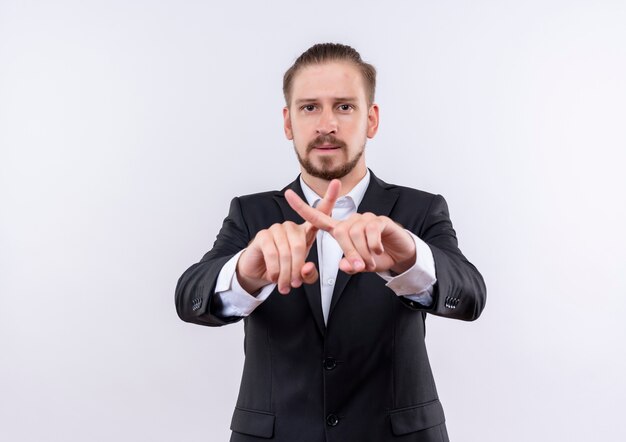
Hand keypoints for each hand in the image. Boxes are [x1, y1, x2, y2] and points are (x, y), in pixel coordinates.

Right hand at [236, 180, 341, 294]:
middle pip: (300, 246)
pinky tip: (274, 277)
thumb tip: (307, 267)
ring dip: (286, 273)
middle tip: (295, 285)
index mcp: (305, 233)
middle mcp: (292, 227)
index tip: (336, 182)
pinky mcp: (263, 235)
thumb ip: (308, 274)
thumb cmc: (283, 269)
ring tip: (285, 285)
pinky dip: (275, 270)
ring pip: (287, 252)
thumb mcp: (300, 275)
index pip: (320, 213)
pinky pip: (273, 254)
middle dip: (297, 269)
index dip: (329, 198)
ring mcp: (277, 229)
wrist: (258, 272)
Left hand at [284, 190, 416, 274]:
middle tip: (361, 267)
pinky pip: (371, 231)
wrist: (400, 254)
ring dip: (363, 253)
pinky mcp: (380, 220)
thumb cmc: (376, 258)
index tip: (287, 194)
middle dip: (349, 253)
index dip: (301, 207)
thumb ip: (350, 266)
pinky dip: (374, 245)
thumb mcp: (360, 266)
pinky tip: (379, 250)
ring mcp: (365, 218)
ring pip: (355, 234)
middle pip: (340, 233)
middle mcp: (351, 221)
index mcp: (341, 230)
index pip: (318, 218)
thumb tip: (344, 266)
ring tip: (371, 262)